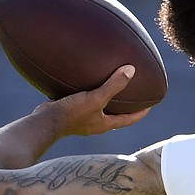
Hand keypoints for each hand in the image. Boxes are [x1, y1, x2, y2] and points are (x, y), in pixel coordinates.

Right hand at [35, 65, 150, 136]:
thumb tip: (131, 70)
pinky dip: (92, 94)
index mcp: (105, 124)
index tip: (150, 104)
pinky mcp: (72, 112)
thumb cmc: (71, 113)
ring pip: (101, 108)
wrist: (44, 122)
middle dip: (126, 106)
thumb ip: (113, 85)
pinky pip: (86, 102)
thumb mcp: (95, 98)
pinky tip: (89, 82)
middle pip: (117, 114)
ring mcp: (84, 119)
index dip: (141, 112)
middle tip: (135, 94)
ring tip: (113, 85)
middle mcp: (96, 123)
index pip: (129, 119)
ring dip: (108, 99)